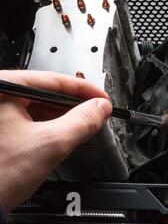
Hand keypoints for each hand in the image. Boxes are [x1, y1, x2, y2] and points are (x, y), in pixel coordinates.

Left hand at [0, 70, 111, 210]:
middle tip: (96, 113)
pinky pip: (29, 119)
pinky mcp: (0, 129)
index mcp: (3, 88)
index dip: (84, 89)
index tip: (102, 99)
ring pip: (38, 106)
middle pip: (46, 92)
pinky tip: (62, 133)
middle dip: (75, 105)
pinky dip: (49, 125)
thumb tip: (100, 108)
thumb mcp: (50, 143)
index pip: (52, 79)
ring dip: (63, 116)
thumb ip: (82, 122)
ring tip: (82, 126)